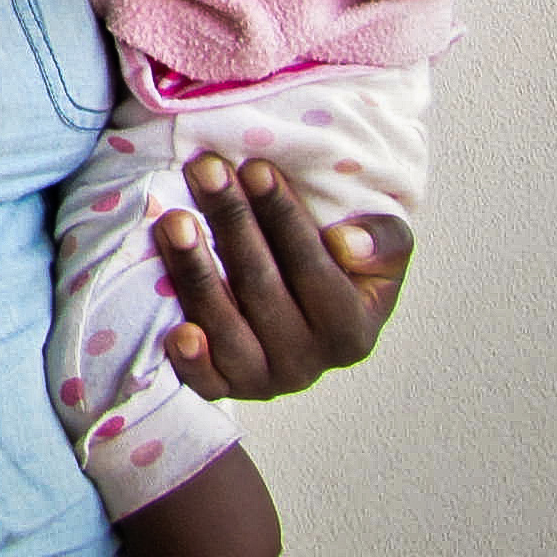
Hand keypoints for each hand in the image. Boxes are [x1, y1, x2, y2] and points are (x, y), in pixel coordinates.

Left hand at [157, 154, 412, 398]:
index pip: (314, 269)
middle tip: (205, 170)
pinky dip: (191, 361)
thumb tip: (346, 243)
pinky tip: (176, 330)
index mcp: (352, 331)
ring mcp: (263, 380)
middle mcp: (309, 364)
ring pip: (226, 329)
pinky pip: (205, 383)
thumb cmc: (338, 267)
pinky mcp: (223, 389)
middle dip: (231, 223)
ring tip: (174, 219)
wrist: (301, 311)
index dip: (282, 216)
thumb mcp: (380, 249)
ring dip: (196, 272)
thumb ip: (382, 242)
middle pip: (262, 289)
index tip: (255, 167)